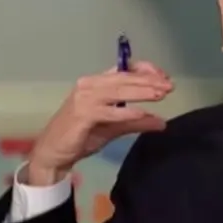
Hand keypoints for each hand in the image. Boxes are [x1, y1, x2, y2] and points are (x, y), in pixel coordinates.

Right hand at [27, 61, 172, 184]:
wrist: (53, 152)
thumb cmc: (81, 137)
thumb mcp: (114, 127)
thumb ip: (136, 122)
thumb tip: (162, 122)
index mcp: (97, 83)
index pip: (124, 70)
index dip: (145, 71)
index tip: (163, 77)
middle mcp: (90, 85)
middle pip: (124, 78)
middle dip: (149, 81)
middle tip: (169, 85)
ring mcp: (85, 98)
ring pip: (118, 90)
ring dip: (141, 92)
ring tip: (160, 94)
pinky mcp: (82, 114)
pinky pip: (108, 110)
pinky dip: (125, 111)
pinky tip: (141, 113)